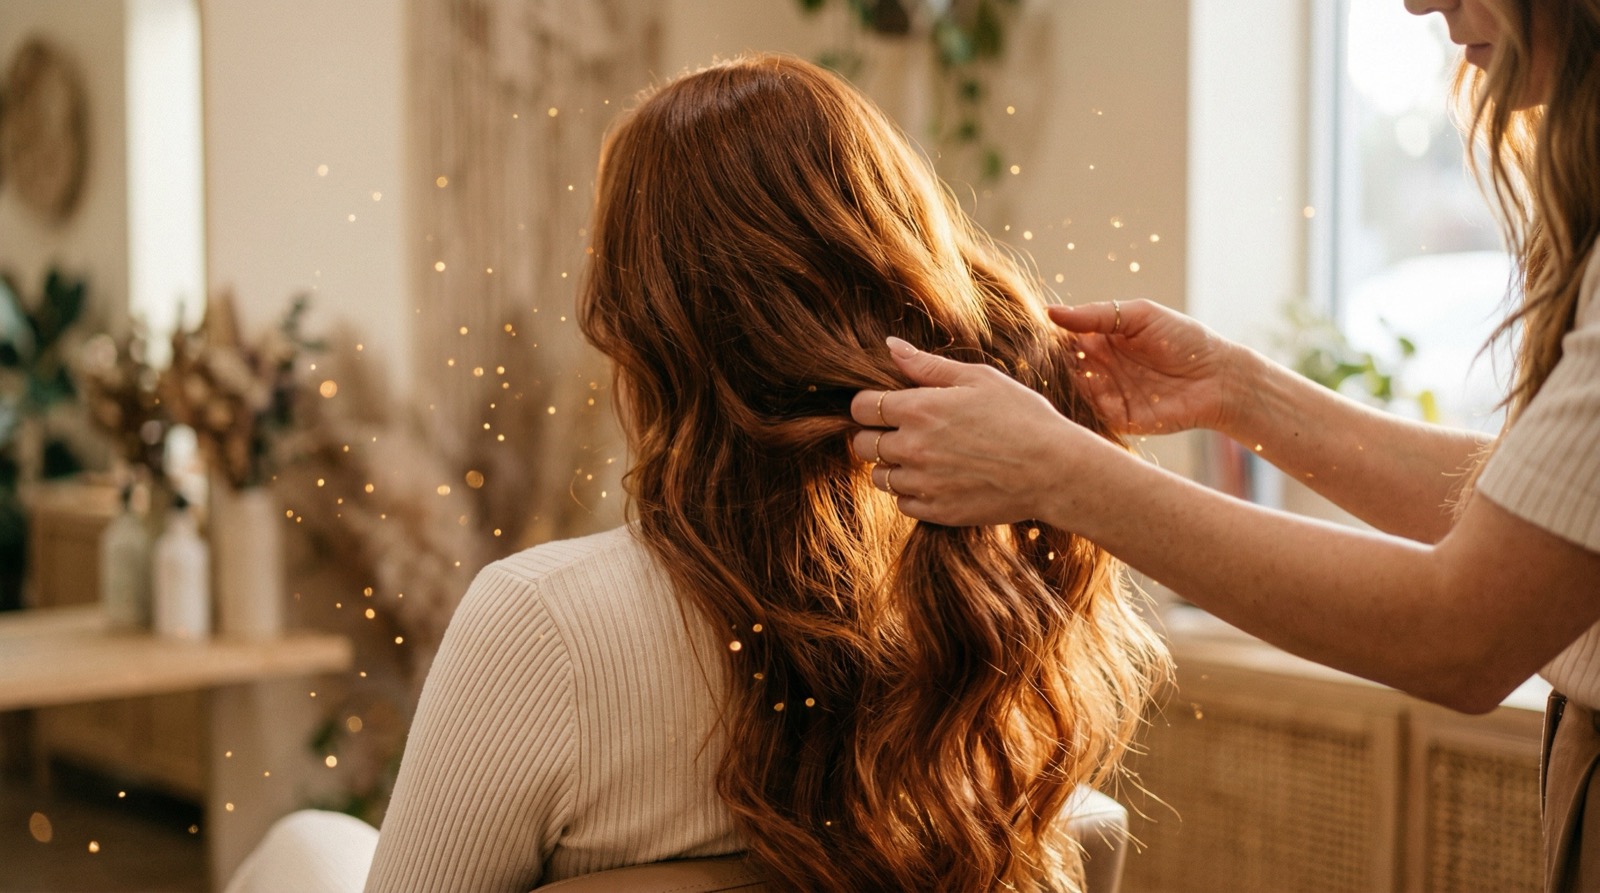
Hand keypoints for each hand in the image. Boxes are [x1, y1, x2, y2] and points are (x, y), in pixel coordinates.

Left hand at [850, 338, 1111, 526]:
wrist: (1054, 469)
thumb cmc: (1022, 416)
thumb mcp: (978, 378)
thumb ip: (928, 365)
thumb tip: (890, 345)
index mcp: (919, 410)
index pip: (861, 408)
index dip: (868, 405)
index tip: (884, 406)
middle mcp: (912, 448)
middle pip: (862, 444)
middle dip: (875, 435)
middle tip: (903, 432)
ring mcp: (923, 484)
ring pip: (880, 477)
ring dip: (893, 466)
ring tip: (925, 456)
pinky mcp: (937, 511)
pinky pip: (903, 503)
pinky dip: (913, 492)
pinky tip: (938, 479)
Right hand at [1050, 299, 1243, 436]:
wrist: (1219, 378)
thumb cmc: (1184, 339)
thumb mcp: (1139, 315)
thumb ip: (1096, 315)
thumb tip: (1050, 312)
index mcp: (1101, 340)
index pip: (1063, 339)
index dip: (1047, 337)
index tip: (1031, 335)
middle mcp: (1098, 368)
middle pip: (1062, 367)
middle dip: (1050, 363)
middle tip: (1037, 357)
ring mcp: (1106, 394)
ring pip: (1071, 391)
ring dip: (1063, 384)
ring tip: (1060, 371)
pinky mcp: (1116, 419)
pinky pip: (1090, 414)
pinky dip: (1081, 405)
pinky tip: (1080, 392)